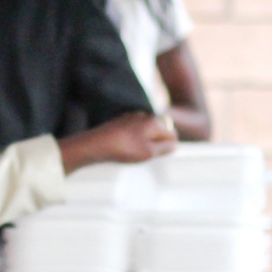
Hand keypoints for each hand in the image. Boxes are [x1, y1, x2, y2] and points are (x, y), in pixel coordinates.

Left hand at [58, 111, 177, 171]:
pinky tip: (127, 147)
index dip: (171, 146)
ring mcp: (132, 117)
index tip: (162, 155)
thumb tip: (174, 144)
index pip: (172, 134)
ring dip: (146, 141)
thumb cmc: (124, 149)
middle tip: (149, 156)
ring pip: (147, 130)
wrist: (97, 144)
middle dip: (158, 142)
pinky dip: (135, 138)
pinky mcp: (121, 121)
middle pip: (160, 130)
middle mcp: (144, 116)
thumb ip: (164, 148)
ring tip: (137, 153)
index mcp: (154, 122)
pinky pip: (135, 130)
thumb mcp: (149, 153)